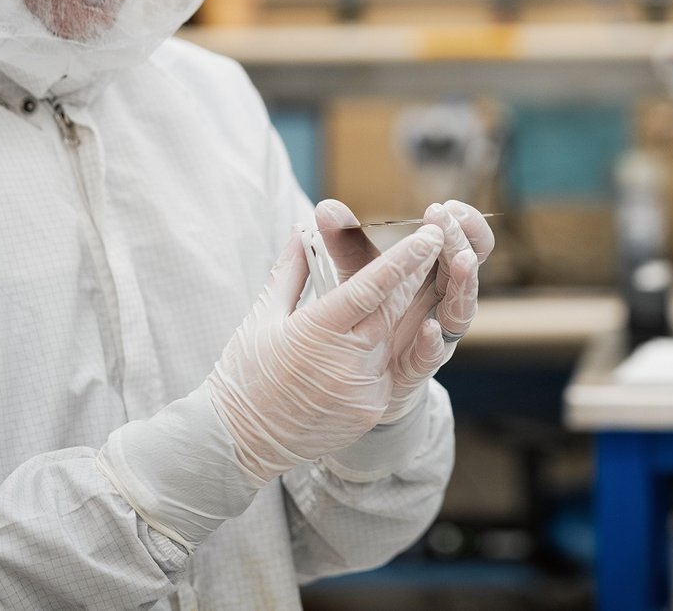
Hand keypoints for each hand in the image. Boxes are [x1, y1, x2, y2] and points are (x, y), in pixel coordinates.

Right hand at [207, 222, 443, 482]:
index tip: (429, 235)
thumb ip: (291, 271)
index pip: (371, 287)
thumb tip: (303, 230)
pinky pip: (385, 369)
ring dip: (394, 314)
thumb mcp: (263, 316)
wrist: (239, 442)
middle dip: (414, 275)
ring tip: (397, 290)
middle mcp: (347, 361)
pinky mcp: (370, 410)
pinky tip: (365, 344)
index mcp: (317, 331)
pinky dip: (379, 351)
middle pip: (392, 308)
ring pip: (391, 338)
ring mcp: (362, 389)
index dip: (404, 259)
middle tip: (433, 244)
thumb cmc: (245, 372)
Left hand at [315, 199, 494, 421]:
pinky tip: (429, 328)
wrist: (357, 375)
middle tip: (446, 220)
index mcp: (433, 273)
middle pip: (468, 268)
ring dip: (464, 284)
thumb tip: (325, 206)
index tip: (448, 206)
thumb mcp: (358, 274)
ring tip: (460, 260)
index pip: (464, 240)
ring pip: (461, 310)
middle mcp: (442, 301)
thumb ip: (346, 243)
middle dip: (461, 241)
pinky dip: (434, 343)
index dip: (462, 223)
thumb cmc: (367, 314)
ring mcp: (436, 335)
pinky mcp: (418, 368)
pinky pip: (432, 356)